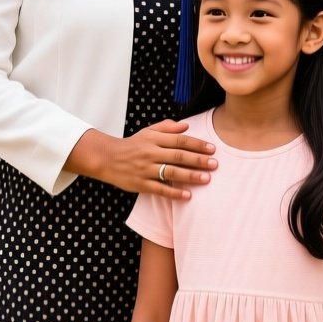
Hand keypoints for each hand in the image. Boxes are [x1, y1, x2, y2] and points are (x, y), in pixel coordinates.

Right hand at [69, 121, 217, 199]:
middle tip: (215, 164)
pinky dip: (174, 193)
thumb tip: (186, 126)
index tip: (212, 149)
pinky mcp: (140, 184)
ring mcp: (145, 169)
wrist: (107, 158)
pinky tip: (188, 195)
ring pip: (171, 173)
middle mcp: (150, 153)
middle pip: (178, 156)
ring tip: (206, 179)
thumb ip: (167, 128)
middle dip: (198, 160)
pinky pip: (160, 189)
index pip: (179, 140)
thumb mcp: (147, 132)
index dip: (196, 144)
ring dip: (190, 176)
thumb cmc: (132, 145)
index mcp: (153, 139)